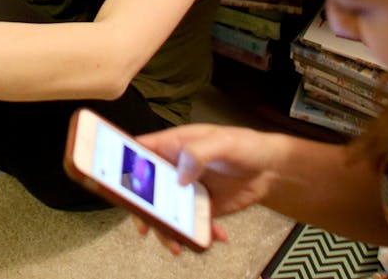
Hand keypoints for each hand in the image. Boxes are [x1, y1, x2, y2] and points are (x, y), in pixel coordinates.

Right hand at [130, 124, 279, 253]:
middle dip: (143, 209)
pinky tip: (214, 236)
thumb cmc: (246, 145)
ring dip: (169, 230)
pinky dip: (198, 234)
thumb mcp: (223, 142)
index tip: (117, 183)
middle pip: (147, 189)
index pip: (140, 152)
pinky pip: (191, 224)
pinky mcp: (201, 207)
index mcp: (174, 146)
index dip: (124, 165)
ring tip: (178, 244)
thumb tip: (180, 174)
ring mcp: (186, 190)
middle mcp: (175, 168)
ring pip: (166, 212)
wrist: (270, 168)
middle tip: (146, 226)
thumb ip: (200, 152)